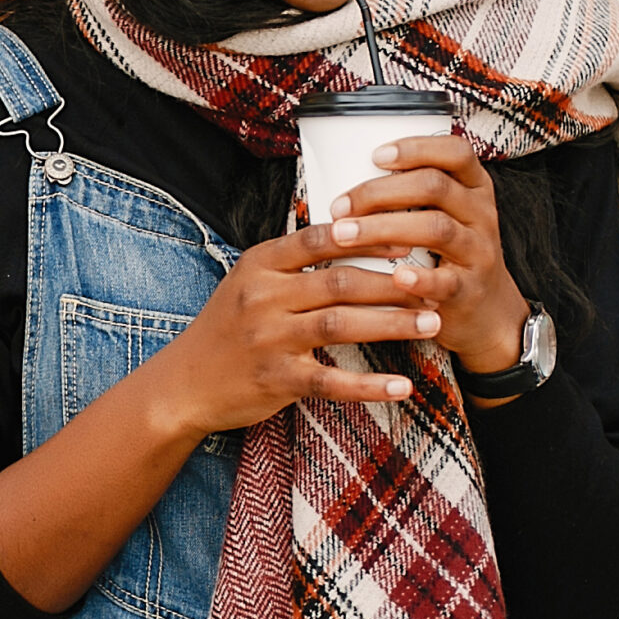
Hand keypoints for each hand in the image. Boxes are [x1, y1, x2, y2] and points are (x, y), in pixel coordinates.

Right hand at [140, 224, 444, 438]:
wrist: (183, 384)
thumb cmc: (227, 328)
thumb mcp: (248, 281)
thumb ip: (292, 260)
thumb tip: (354, 231)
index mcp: (259, 265)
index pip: (320, 239)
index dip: (367, 238)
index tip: (408, 241)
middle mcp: (263, 298)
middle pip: (340, 281)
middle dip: (394, 283)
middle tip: (435, 284)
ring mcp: (269, 340)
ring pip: (342, 325)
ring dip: (392, 324)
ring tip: (432, 323)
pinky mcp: (276, 380)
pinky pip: (332, 382)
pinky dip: (370, 386)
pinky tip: (403, 386)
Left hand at [322, 134, 529, 376]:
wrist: (487, 311)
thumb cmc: (449, 255)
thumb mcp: (444, 216)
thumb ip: (411, 196)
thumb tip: (342, 175)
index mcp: (474, 188)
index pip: (455, 153)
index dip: (417, 148)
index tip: (375, 155)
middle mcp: (481, 214)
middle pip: (434, 187)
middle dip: (380, 192)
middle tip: (339, 206)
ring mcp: (479, 252)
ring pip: (436, 228)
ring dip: (383, 229)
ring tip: (343, 235)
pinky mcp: (470, 290)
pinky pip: (446, 281)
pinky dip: (419, 278)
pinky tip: (394, 275)